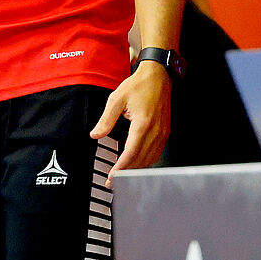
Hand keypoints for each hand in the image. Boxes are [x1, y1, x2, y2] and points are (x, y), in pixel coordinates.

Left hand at [90, 62, 172, 176]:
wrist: (158, 76)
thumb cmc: (139, 85)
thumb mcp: (116, 99)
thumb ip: (105, 119)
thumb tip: (96, 134)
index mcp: (143, 124)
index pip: (131, 153)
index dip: (121, 168)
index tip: (112, 177)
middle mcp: (155, 131)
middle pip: (140, 160)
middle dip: (126, 173)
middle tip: (113, 183)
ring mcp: (162, 133)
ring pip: (149, 158)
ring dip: (136, 169)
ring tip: (122, 176)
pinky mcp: (165, 132)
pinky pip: (156, 152)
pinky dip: (145, 161)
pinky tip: (136, 164)